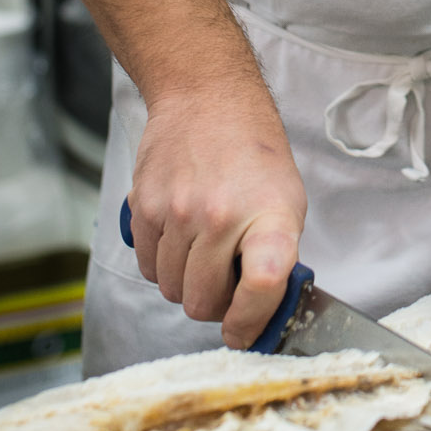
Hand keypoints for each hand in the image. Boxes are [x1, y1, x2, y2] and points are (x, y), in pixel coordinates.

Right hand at [127, 86, 306, 348]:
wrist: (207, 97)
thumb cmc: (254, 153)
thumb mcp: (288, 200)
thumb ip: (277, 257)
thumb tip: (262, 315)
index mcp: (268, 216)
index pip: (262, 285)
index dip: (251, 322)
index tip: (244, 333)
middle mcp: (221, 216)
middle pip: (203, 303)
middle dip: (215, 305)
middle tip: (226, 282)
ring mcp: (177, 212)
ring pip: (172, 291)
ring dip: (188, 283)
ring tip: (205, 251)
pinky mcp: (143, 207)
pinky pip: (147, 267)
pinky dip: (163, 265)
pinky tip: (180, 238)